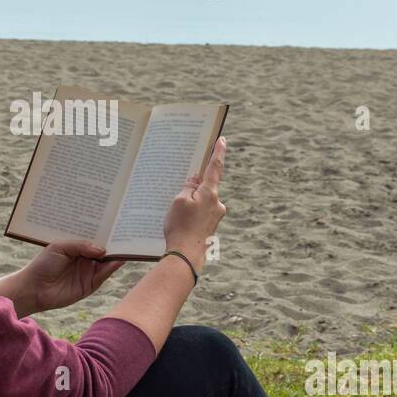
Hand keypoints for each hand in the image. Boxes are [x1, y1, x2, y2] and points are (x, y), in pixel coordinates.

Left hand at [21, 238, 125, 313]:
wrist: (34, 288)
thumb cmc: (43, 264)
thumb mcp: (60, 247)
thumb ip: (80, 246)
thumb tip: (102, 250)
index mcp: (76, 248)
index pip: (94, 239)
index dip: (104, 233)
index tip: (116, 224)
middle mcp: (84, 259)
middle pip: (103, 250)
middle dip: (114, 243)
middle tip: (126, 233)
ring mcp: (88, 272)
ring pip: (106, 262)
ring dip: (116, 255)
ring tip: (127, 245)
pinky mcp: (90, 285)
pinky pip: (103, 275)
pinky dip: (112, 268)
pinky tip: (119, 260)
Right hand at [163, 135, 226, 274]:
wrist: (186, 256)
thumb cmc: (181, 227)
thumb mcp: (179, 202)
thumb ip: (188, 187)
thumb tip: (194, 181)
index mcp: (210, 193)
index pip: (215, 167)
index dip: (218, 152)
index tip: (222, 140)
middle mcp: (217, 204)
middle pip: (206, 187)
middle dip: (193, 187)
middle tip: (178, 196)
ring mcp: (215, 216)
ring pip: (202, 201)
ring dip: (190, 203)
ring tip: (174, 215)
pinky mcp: (210, 227)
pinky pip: (200, 213)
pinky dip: (191, 214)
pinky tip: (179, 223)